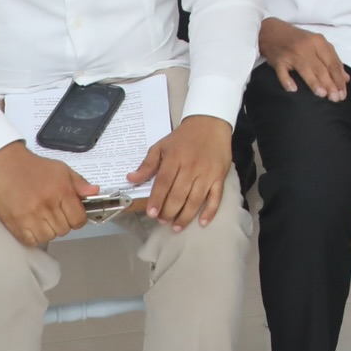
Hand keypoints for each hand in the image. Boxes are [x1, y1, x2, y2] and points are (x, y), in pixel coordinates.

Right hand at [0, 140, 95, 247]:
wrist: (4, 164)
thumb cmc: (33, 167)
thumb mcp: (61, 169)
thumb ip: (79, 183)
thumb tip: (94, 192)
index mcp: (62, 191)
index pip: (78, 219)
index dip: (77, 219)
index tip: (71, 215)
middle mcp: (48, 205)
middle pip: (64, 230)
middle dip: (62, 223)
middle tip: (53, 214)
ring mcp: (30, 216)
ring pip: (48, 237)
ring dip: (47, 231)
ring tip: (41, 219)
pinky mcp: (15, 223)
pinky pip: (31, 241)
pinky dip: (33, 237)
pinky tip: (31, 226)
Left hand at [131, 114, 232, 229]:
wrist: (210, 123)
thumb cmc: (183, 137)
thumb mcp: (161, 146)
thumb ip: (147, 164)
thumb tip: (131, 179)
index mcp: (175, 158)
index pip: (164, 182)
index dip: (157, 199)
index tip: (151, 213)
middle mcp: (191, 167)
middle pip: (179, 194)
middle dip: (169, 211)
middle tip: (162, 220)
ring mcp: (207, 173)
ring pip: (195, 200)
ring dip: (185, 216)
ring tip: (176, 226)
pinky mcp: (220, 177)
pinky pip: (216, 197)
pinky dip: (210, 211)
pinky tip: (202, 223)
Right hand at [260, 18, 349, 99]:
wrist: (272, 31)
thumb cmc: (298, 40)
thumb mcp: (317, 45)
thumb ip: (332, 60)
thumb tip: (346, 78)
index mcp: (319, 42)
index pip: (333, 62)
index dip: (339, 79)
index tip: (343, 93)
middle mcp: (307, 46)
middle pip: (321, 67)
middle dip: (330, 84)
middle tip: (336, 98)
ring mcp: (292, 53)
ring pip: (305, 69)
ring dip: (314, 82)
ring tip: (322, 94)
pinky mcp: (278, 60)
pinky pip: (282, 71)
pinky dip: (287, 80)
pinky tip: (293, 89)